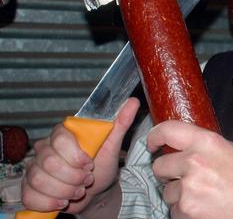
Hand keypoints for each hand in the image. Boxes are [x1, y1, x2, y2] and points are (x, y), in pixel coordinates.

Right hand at [21, 97, 139, 212]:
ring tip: (78, 190)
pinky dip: (49, 202)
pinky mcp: (28, 188)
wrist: (95, 191)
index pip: (60, 139)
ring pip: (39, 180)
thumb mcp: (112, 146)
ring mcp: (34, 168)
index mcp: (63, 134)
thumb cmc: (101, 165)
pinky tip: (63, 201)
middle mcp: (44, 149)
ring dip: (64, 190)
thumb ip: (120, 123)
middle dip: (73, 176)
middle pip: (49, 163)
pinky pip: (30, 196)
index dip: (76, 156)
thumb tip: (132, 102)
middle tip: (87, 179)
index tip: (90, 163)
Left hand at [148, 120, 232, 218]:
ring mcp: (189, 188)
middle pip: (160, 165)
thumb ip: (217, 146)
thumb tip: (199, 145)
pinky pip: (174, 210)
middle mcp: (194, 161)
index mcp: (208, 142)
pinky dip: (185, 212)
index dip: (155, 136)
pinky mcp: (186, 210)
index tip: (152, 143)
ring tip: (202, 197)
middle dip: (168, 173)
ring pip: (166, 191)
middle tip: (182, 178)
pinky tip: (204, 209)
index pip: (168, 130)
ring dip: (179, 195)